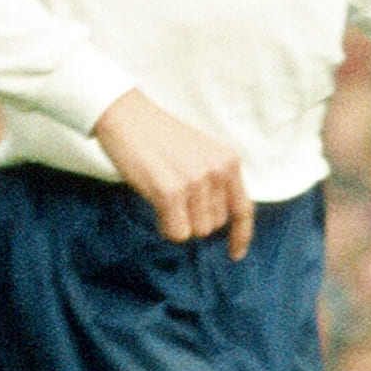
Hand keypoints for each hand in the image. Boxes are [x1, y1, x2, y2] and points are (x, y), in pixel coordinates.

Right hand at [91, 90, 253, 256]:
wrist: (126, 116)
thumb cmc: (158, 136)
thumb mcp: (200, 153)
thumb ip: (214, 180)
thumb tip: (215, 222)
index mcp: (228, 160)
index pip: (243, 208)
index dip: (241, 235)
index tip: (235, 254)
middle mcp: (218, 171)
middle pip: (214, 225)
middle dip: (193, 218)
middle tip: (173, 193)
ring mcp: (195, 182)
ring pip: (195, 231)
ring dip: (177, 221)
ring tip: (162, 193)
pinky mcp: (171, 192)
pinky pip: (176, 232)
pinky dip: (165, 226)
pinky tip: (154, 203)